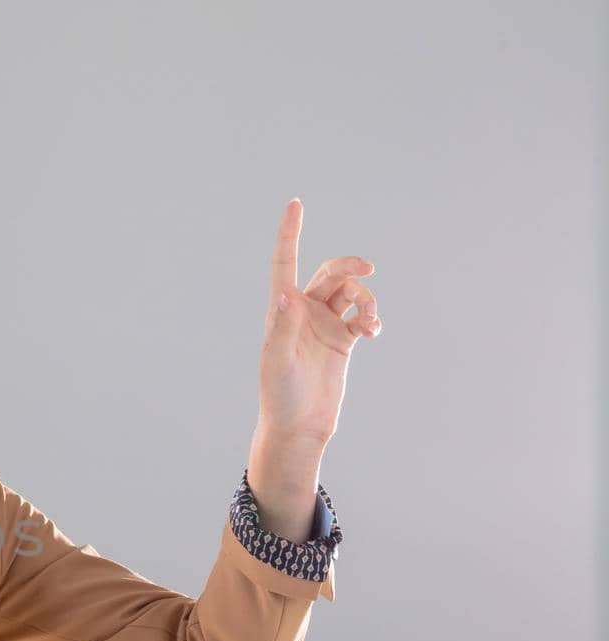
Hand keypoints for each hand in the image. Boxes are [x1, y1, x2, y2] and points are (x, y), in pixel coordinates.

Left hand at [257, 197, 381, 446]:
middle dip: (350, 265)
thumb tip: (286, 296)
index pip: (285, 263)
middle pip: (330, 272)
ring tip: (371, 323)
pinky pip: (363, 315)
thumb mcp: (278, 361)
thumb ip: (283, 328)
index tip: (295, 204)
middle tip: (369, 269)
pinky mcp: (343, 340)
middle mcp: (304, 312)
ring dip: (367, 299)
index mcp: (282, 310)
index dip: (289, 233)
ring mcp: (325, 324)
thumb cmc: (280, 394)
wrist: (300, 425)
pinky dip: (372, 317)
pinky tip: (373, 331)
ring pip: (351, 292)